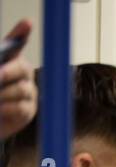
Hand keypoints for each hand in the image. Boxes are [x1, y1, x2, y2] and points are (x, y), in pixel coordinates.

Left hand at [0, 22, 35, 140]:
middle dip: (8, 72)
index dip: (22, 34)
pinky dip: (7, 109)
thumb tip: (0, 70)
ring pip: (21, 90)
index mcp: (10, 60)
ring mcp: (29, 92)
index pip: (18, 44)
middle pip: (23, 69)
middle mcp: (23, 74)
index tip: (27, 23)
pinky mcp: (29, 111)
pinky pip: (21, 107)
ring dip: (3, 95)